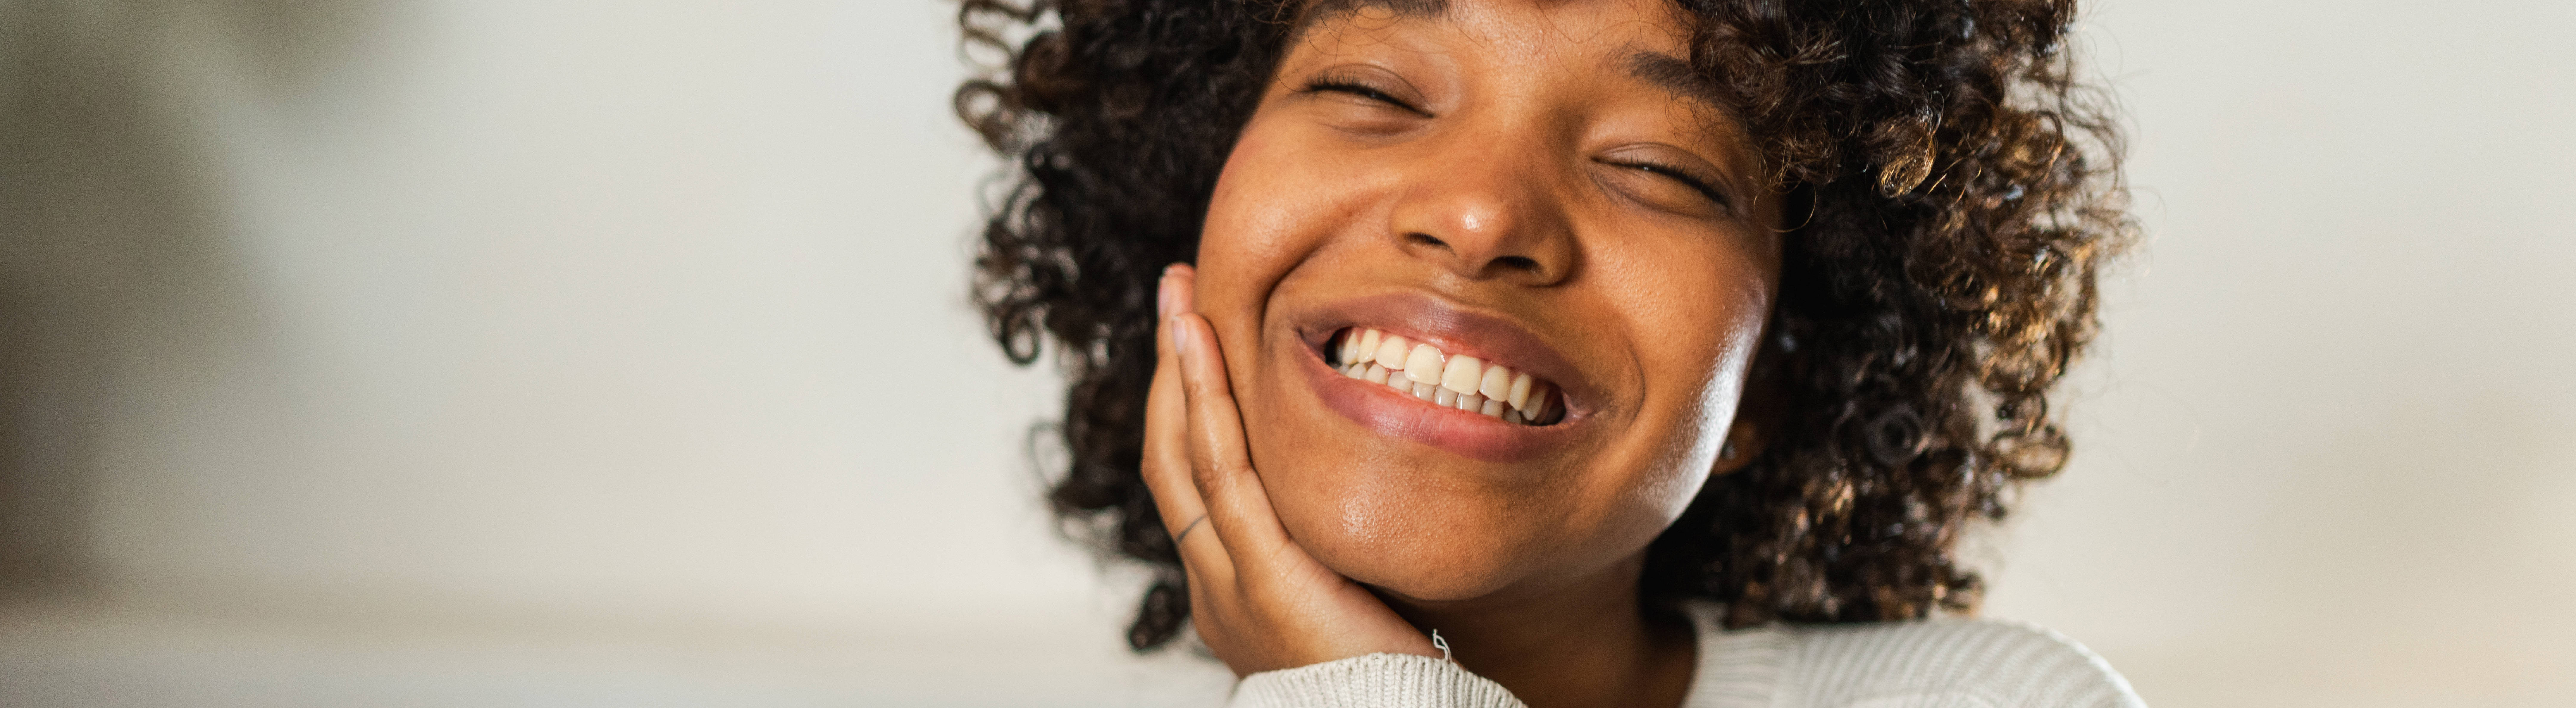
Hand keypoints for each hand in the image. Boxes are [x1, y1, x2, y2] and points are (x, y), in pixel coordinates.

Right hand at [1144, 263, 1442, 676]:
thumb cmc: (1395, 675)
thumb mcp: (1352, 589)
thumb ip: (1335, 542)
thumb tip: (1363, 480)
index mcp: (1234, 588)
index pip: (1194, 480)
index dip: (1188, 404)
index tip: (1196, 334)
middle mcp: (1216, 585)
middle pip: (1170, 458)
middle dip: (1168, 372)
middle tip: (1175, 292)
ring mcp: (1231, 584)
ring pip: (1184, 457)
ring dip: (1178, 369)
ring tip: (1180, 297)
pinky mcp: (1266, 583)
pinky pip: (1223, 478)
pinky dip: (1207, 404)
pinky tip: (1203, 345)